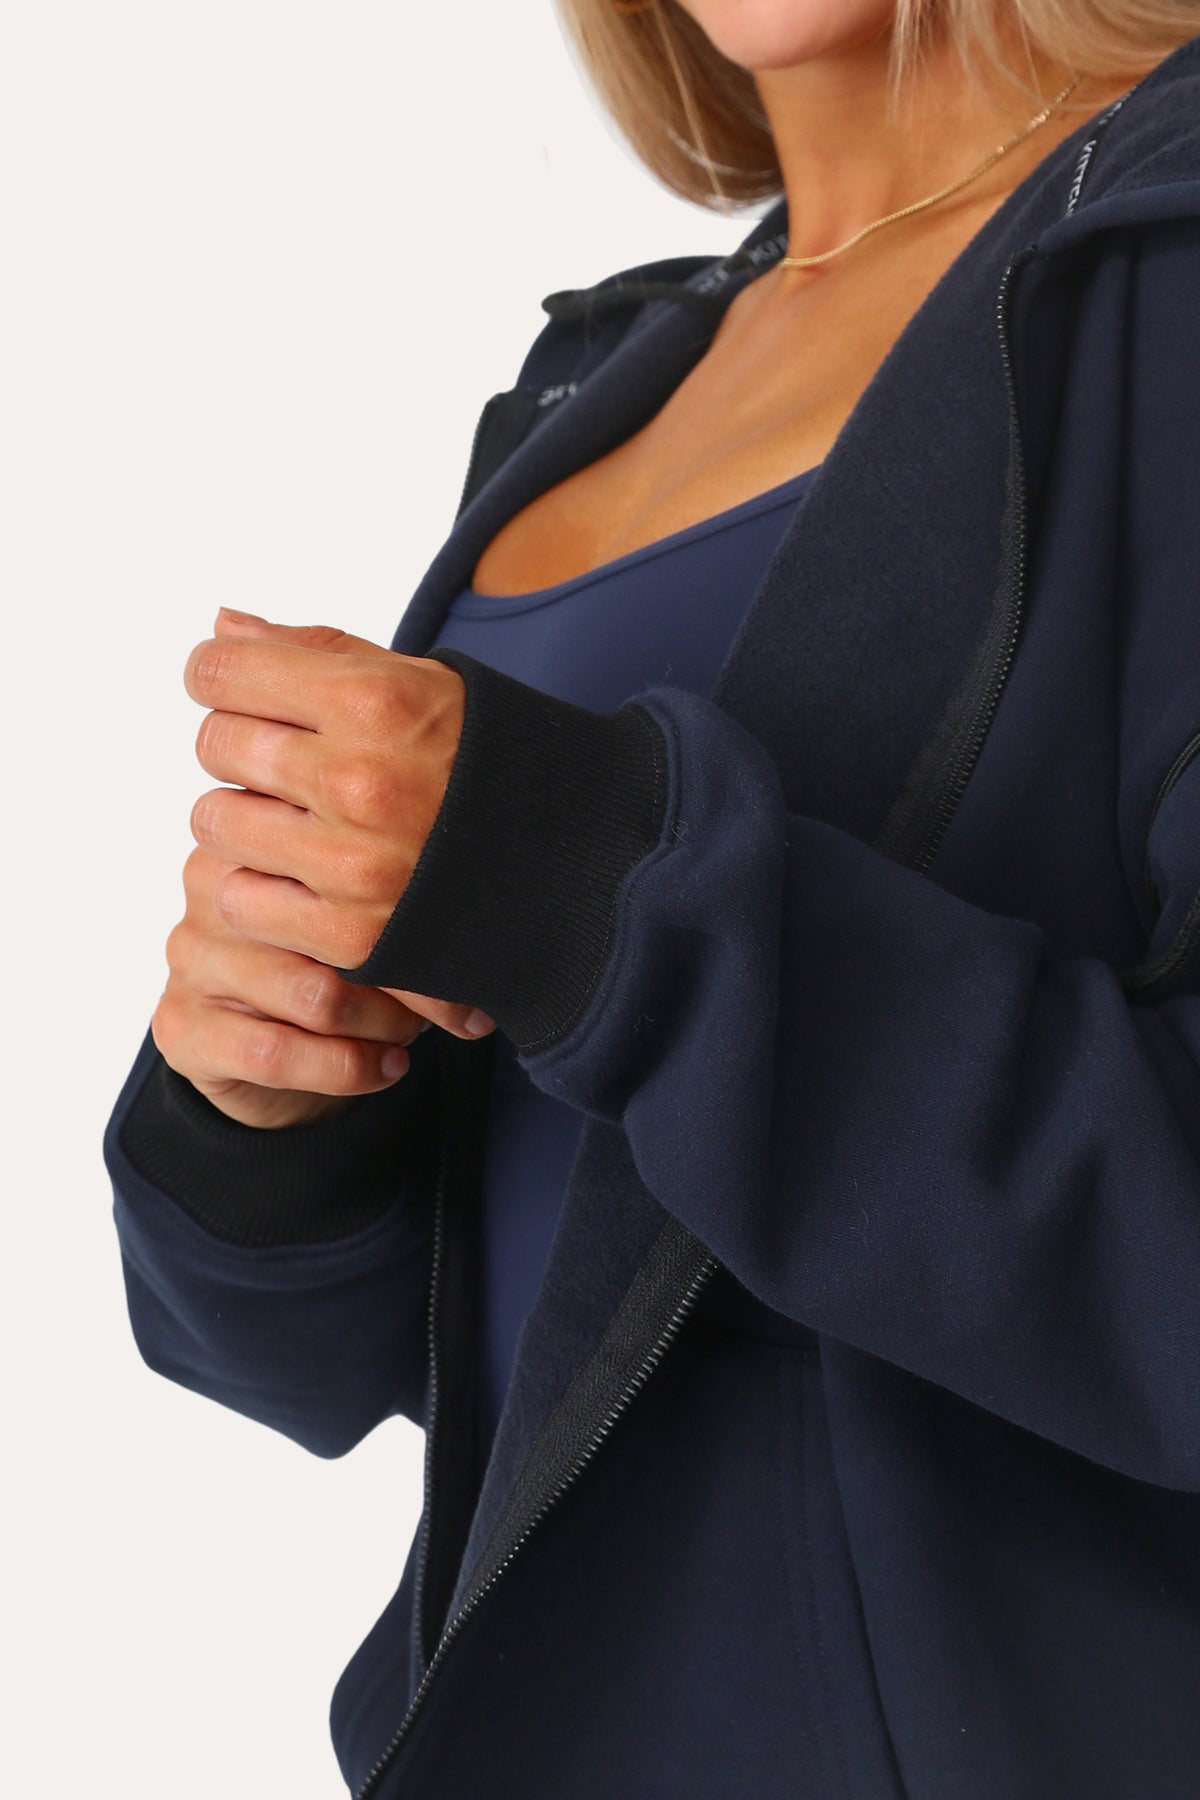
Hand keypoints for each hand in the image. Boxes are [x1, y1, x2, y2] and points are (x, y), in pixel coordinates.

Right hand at [153, 846, 435, 1128]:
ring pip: (314, 995)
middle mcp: (212, 889)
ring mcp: (191, 958)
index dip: (405, 911)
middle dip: (398, 973)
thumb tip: (461, 914)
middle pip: (333, 929)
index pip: (342, 865)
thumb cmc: (331, 966)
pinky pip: (274, 1052)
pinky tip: (386, 1067)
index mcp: (260, 839)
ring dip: (383, 1023)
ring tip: (411, 1031)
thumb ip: (391, 899)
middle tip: (432, 996)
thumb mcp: (363, 919)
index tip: (448, 941)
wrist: (273, 1057)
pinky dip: (347, 1067)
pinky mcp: (182, 1026)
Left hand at [184, 607, 493, 1037]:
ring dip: (244, 820)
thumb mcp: (420, 681)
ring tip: (294, 823)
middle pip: (215, 744)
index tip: (236, 690)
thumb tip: (220, 626)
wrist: (581, 864)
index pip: (222, 671)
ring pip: (216, 824)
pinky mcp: (350, 934)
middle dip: (238, 746)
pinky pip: (240, 900)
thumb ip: (316, 652)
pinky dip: (259, 889)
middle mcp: (358, 779)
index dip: (220, 677)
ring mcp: (351, 863)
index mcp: (374, 700)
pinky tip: (300, 879)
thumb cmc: (490, 762)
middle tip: (281, 763)